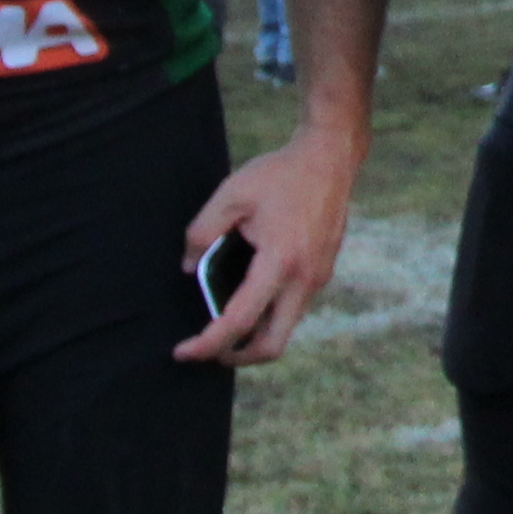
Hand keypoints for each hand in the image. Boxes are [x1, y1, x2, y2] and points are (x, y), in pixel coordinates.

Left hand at [174, 126, 359, 364]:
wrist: (330, 156)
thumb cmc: (279, 174)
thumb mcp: (231, 195)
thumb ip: (202, 233)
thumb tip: (190, 269)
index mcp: (280, 262)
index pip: (240, 321)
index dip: (207, 344)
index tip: (182, 352)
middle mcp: (305, 278)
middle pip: (272, 344)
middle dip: (237, 356)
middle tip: (207, 350)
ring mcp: (318, 277)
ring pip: (285, 328)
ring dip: (253, 335)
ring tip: (222, 321)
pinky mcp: (322, 271)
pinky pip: (293, 308)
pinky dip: (268, 315)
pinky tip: (248, 294)